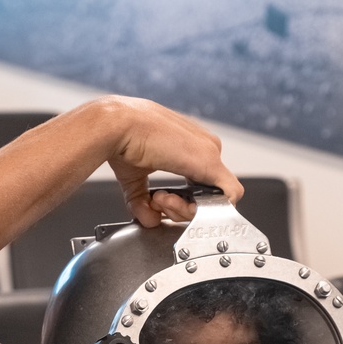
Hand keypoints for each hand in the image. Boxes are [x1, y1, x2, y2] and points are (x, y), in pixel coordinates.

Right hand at [99, 96, 241, 226]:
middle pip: (207, 193)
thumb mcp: (133, 176)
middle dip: (182, 208)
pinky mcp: (210, 161)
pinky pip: (226, 195)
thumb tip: (149, 219)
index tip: (157, 202)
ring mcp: (209, 152)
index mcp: (189, 146)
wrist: (116, 124)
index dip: (181, 202)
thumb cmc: (122, 137)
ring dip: (186, 210)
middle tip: (157, 203)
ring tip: (159, 199)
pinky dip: (206, 209)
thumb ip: (143, 200)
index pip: (199, 184)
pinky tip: (179, 207)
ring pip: (216, 197)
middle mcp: (203, 147)